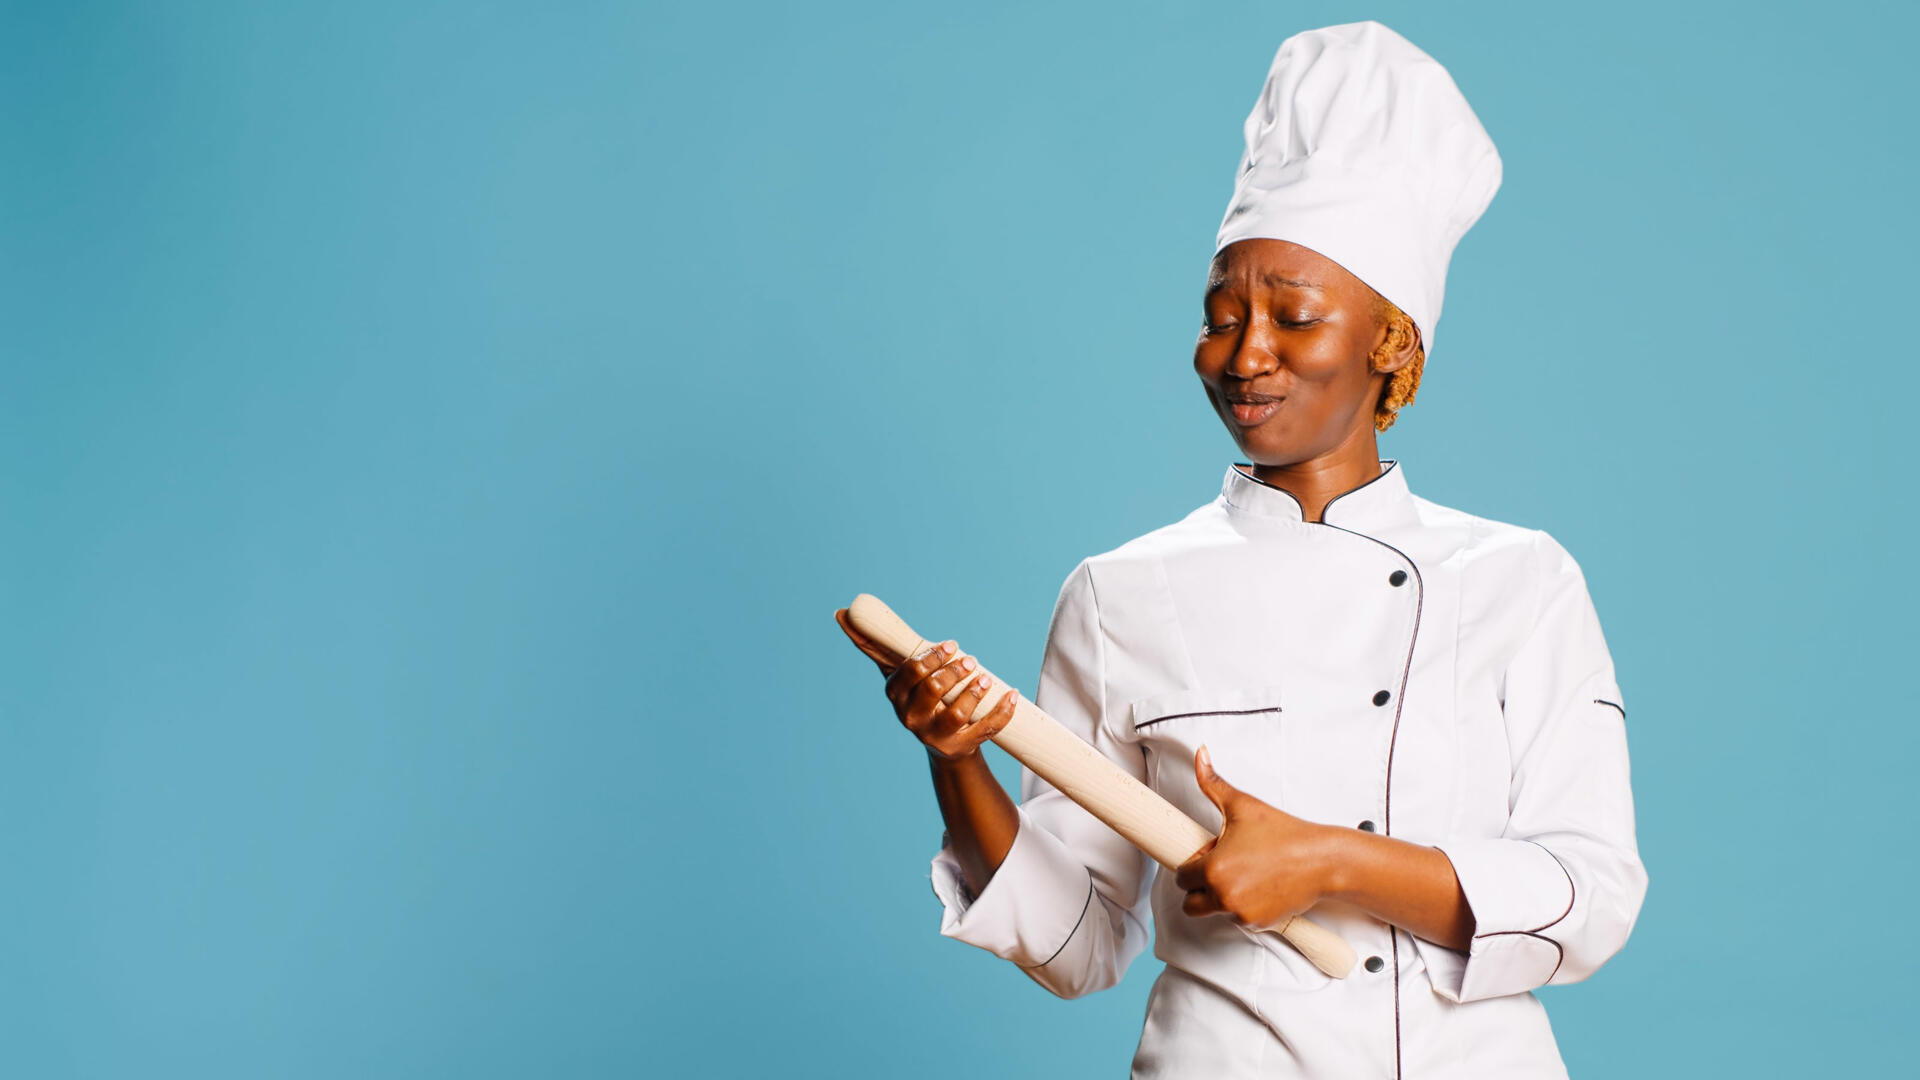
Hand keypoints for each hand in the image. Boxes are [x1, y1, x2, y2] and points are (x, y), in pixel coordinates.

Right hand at [835, 610, 1016, 761]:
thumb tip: (839, 613)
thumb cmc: (920, 697)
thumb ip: (873, 646)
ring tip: (985, 677)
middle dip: (952, 673)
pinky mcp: (961, 747)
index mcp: (897, 696)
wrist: (945, 745)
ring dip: (973, 693)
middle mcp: (912, 719)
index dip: (930, 659)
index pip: (910, 675)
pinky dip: (1001, 712)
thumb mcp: (900, 674)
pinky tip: (1012, 695)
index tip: (950, 645)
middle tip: (970, 659)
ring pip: (955, 714)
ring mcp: (936, 736)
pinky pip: (984, 730)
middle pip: (931, 692)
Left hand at [1174, 745, 1335, 931]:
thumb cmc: (1284, 832)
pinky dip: (1243, 907)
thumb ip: (1213, 782)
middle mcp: (1224, 896)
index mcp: (1213, 869)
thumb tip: (1199, 755)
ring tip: (1246, 873)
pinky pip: (1238, 919)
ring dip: (1222, 897)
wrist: (1322, 860)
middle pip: (1191, 904)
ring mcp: (1241, 914)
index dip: (1193, 864)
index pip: (1181, 878)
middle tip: (1222, 867)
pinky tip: (1260, 885)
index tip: (1209, 854)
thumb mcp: (1244, 805)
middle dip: (1200, 888)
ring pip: (1215, 911)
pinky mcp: (1258, 924)